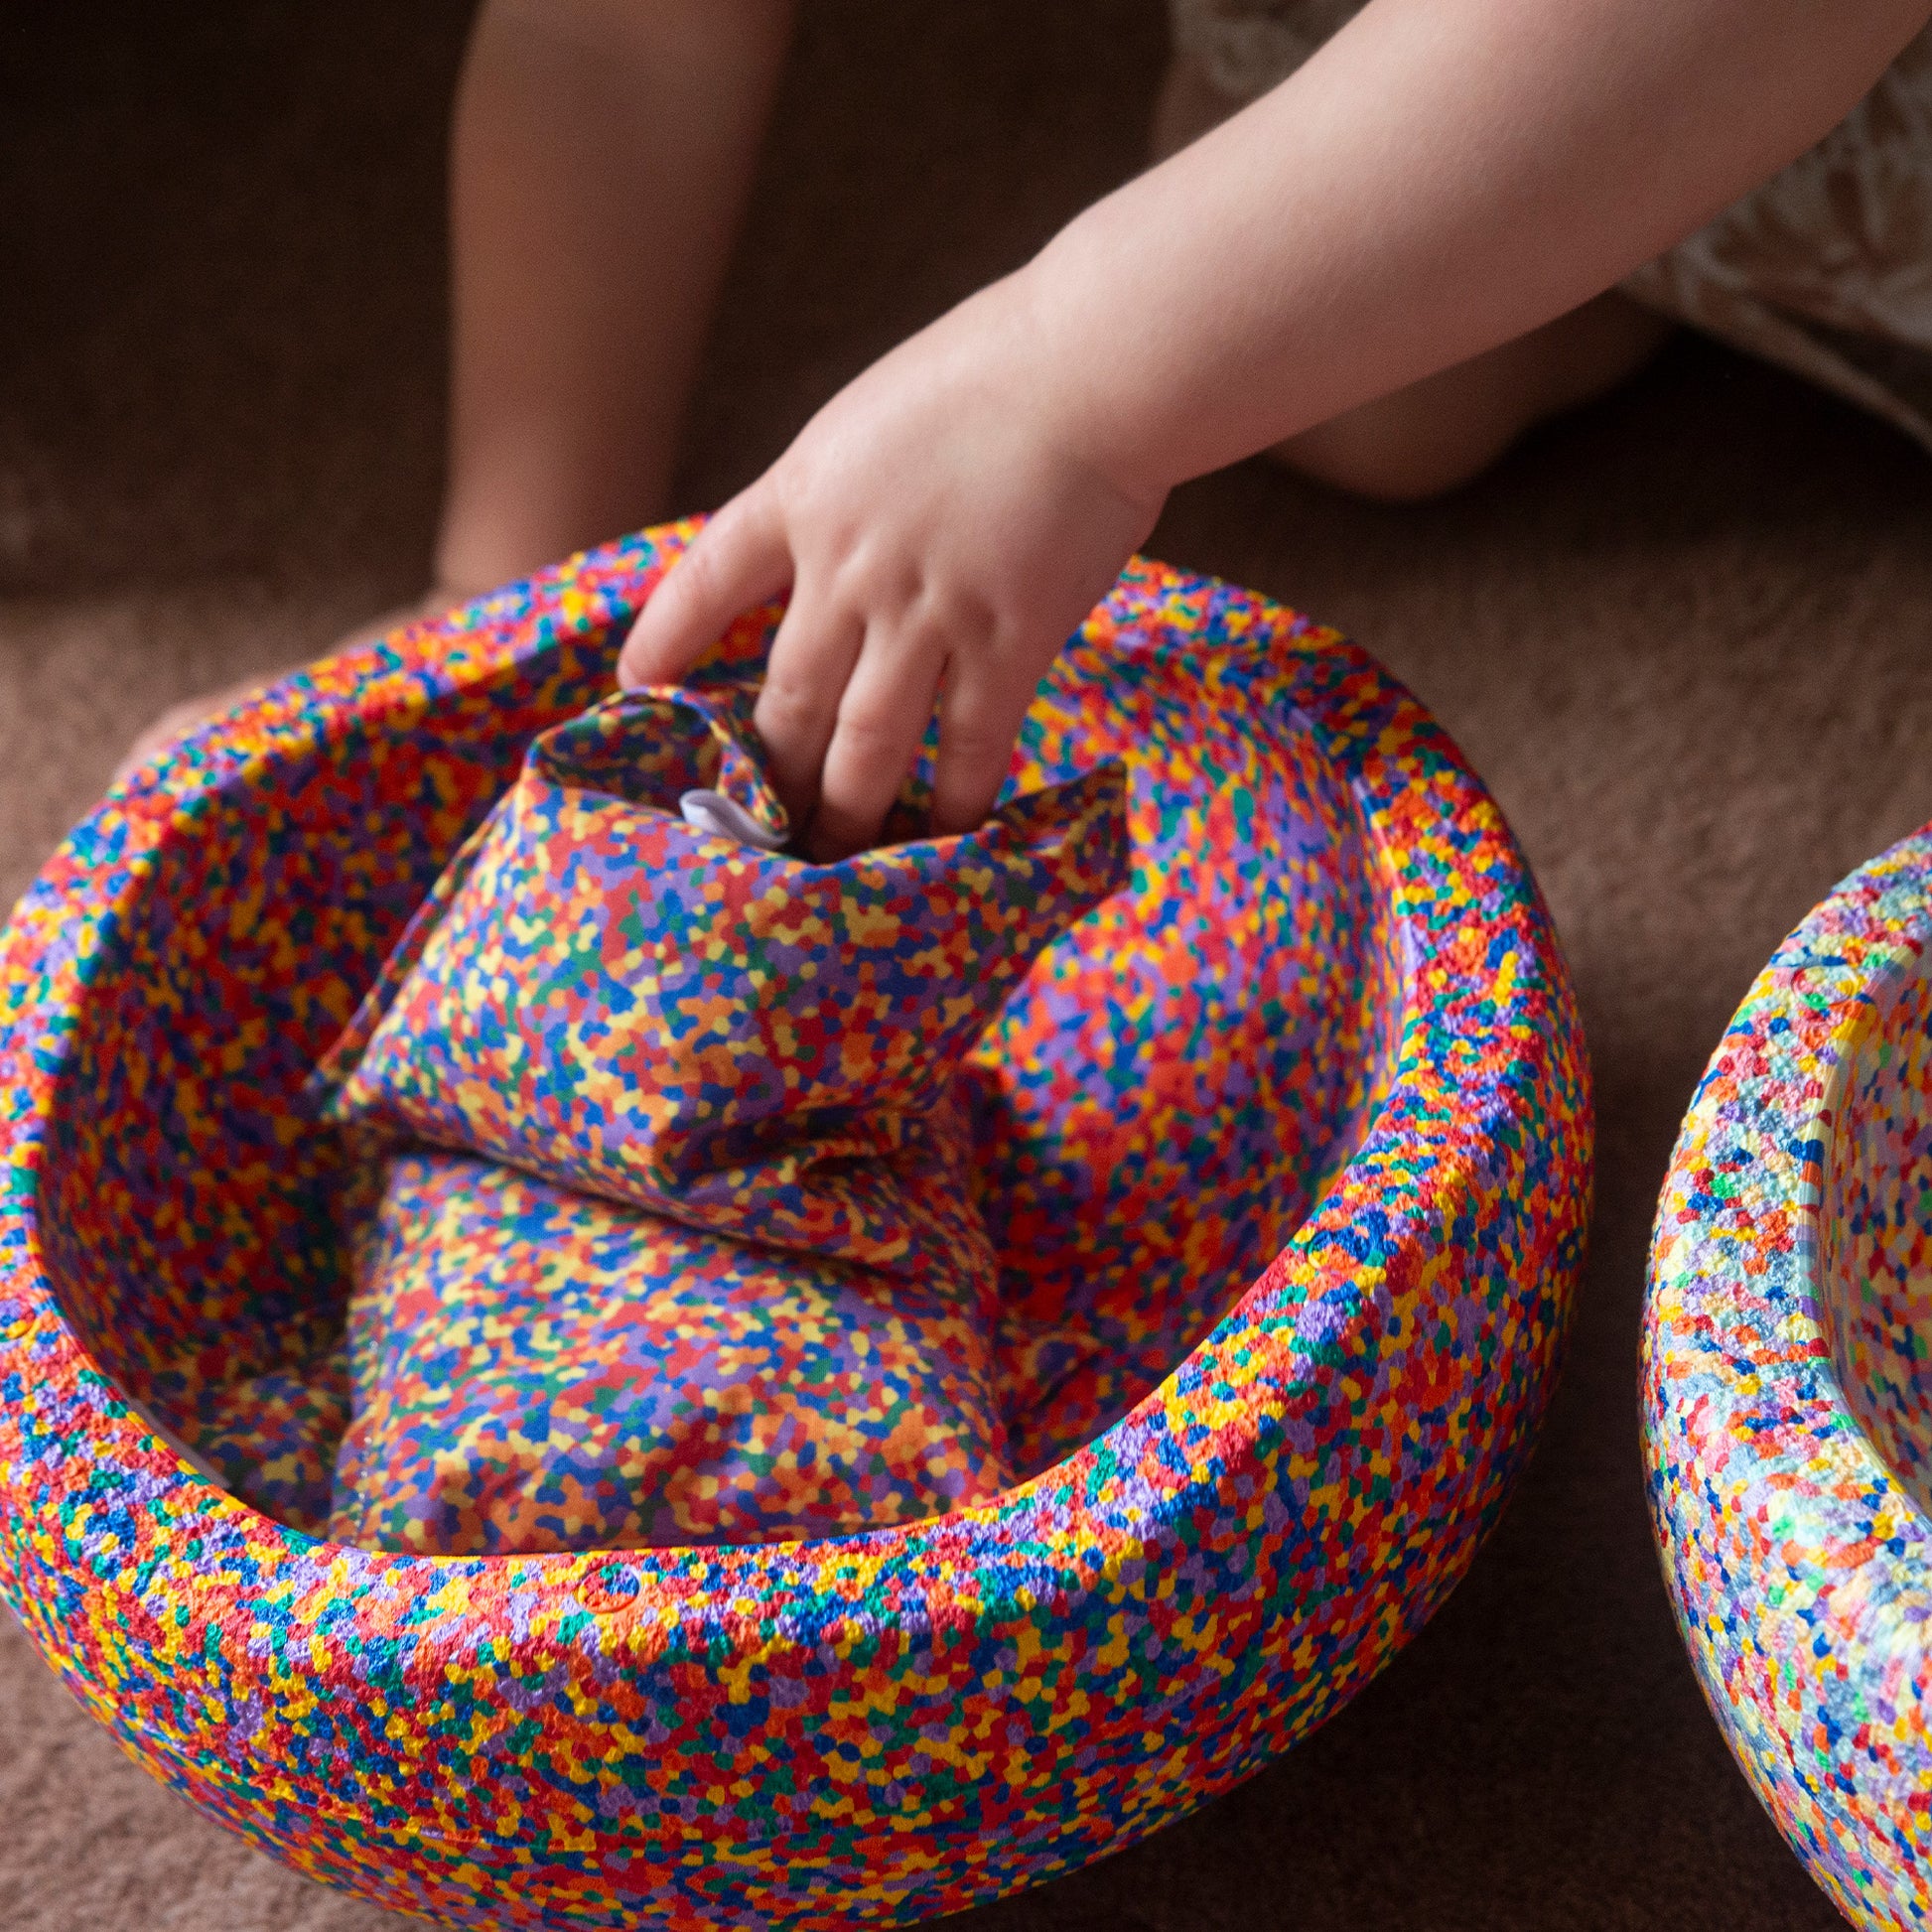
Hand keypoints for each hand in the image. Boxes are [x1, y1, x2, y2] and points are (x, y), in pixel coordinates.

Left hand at [617, 270, 1163, 858]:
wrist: (1092, 366)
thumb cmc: (998, 372)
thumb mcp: (873, 419)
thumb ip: (840, 494)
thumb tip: (832, 561)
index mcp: (804, 496)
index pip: (707, 577)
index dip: (665, 636)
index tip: (634, 686)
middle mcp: (847, 568)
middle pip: (787, 699)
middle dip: (771, 776)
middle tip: (759, 831)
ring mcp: (926, 612)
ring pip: (865, 741)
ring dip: (847, 809)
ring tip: (836, 857)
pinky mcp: (1008, 641)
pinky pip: (970, 745)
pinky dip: (956, 799)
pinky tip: (947, 836)